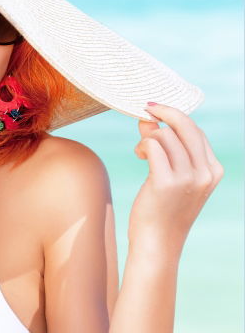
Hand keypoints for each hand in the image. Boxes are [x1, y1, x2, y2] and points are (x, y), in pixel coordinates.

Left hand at [130, 102, 223, 248]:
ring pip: (165, 134)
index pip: (196, 131)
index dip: (174, 117)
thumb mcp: (172, 176)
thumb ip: (165, 148)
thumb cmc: (163, 208)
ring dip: (147, 137)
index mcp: (213, 171)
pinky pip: (152, 145)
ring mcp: (188, 178)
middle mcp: (205, 173)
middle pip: (185, 125)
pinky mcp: (166, 182)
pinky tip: (139, 155)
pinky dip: (142, 145)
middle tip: (145, 110)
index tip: (156, 112)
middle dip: (163, 112)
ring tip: (141, 151)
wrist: (158, 242)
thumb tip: (148, 118)